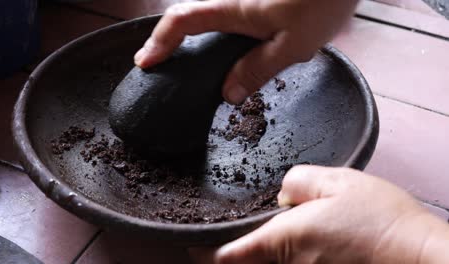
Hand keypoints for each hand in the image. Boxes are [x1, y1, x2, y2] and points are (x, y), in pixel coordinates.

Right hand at [134, 0, 357, 103]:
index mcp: (235, 9)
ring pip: (206, 11)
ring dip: (189, 32)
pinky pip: (224, 12)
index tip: (145, 62)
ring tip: (184, 57)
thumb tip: (227, 94)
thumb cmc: (323, 0)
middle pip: (187, 14)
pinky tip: (225, 46)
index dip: (159, 41)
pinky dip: (213, 29)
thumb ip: (258, 69)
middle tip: (159, 60)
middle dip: (167, 37)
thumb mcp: (293, 45)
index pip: (182, 21)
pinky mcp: (253, 1)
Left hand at [207, 166, 448, 263]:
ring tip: (258, 230)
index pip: (229, 255)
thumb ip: (298, 181)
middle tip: (224, 231)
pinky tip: (294, 241)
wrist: (420, 257)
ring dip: (257, 254)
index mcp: (285, 241)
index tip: (192, 241)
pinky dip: (282, 257)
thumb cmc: (381, 220)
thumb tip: (282, 193)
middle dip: (232, 251)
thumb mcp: (336, 182)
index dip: (206, 249)